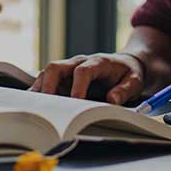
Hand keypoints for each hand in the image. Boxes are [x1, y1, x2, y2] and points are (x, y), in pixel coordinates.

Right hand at [30, 52, 145, 104]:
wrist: (125, 63)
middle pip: (56, 67)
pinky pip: (47, 81)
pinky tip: (35, 105)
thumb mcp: (135, 81)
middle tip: (46, 104)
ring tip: (35, 107)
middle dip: (48, 84)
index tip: (76, 101)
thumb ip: (125, 90)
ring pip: (47, 73)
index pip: (83, 71)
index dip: (78, 86)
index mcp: (98, 62)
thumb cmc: (128, 73)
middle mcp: (79, 62)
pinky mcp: (63, 77)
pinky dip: (39, 92)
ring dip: (40, 89)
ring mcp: (69, 69)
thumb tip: (111, 100)